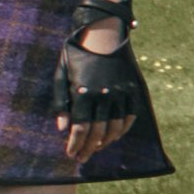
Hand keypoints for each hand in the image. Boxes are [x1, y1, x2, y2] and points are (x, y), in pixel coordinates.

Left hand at [54, 31, 143, 158]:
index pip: (79, 128)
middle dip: (88, 148)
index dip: (75, 144)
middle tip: (82, 158)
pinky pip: (129, 117)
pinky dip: (122, 130)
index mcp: (82, 92)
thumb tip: (62, 129)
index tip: (71, 154)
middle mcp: (103, 95)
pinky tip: (112, 137)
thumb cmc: (76, 55)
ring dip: (105, 142)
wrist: (103, 35)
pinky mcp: (133, 90)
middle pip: (97, 132)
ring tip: (95, 148)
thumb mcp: (61, 75)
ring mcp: (120, 93)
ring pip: (115, 128)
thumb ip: (60, 102)